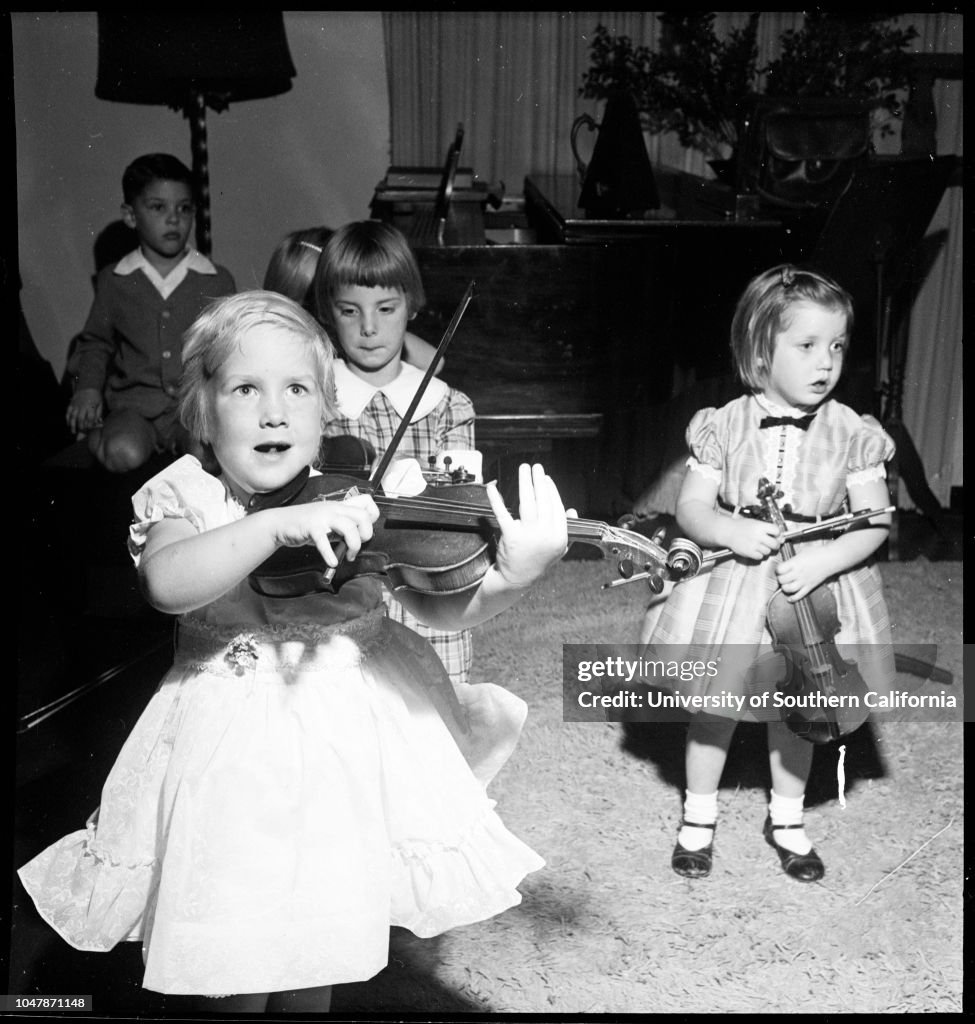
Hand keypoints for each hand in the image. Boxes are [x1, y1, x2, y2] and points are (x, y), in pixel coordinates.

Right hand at [66, 388, 103, 434]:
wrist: (87, 386)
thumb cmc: (96, 397)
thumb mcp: (101, 404)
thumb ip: (99, 414)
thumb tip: (98, 423)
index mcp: (91, 406)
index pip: (90, 418)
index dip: (90, 424)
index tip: (90, 428)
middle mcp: (83, 406)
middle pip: (81, 418)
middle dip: (81, 427)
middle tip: (82, 431)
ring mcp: (76, 405)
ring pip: (73, 417)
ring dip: (73, 425)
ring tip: (73, 432)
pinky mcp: (71, 404)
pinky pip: (68, 413)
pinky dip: (67, 419)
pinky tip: (68, 425)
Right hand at [268, 492, 378, 566]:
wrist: (280, 523)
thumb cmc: (307, 524)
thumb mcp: (329, 521)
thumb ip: (344, 526)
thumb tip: (359, 538)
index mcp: (340, 506)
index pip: (367, 501)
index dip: (372, 516)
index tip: (366, 530)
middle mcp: (334, 508)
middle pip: (363, 516)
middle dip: (366, 535)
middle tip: (358, 546)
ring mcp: (323, 516)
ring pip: (349, 527)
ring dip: (353, 546)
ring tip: (348, 556)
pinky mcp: (312, 527)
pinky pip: (324, 541)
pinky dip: (330, 554)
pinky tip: (332, 562)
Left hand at [487, 463, 568, 587]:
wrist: (517, 579)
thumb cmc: (538, 562)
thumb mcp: (559, 549)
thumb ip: (567, 529)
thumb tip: (572, 510)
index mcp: (560, 536)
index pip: (557, 507)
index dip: (551, 490)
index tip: (545, 478)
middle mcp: (546, 534)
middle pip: (543, 501)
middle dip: (539, 480)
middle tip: (536, 467)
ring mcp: (528, 534)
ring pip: (528, 502)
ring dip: (525, 482)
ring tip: (524, 469)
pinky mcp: (511, 536)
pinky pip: (503, 512)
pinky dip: (496, 499)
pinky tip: (493, 488)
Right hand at [727, 518, 782, 560]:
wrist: (728, 532)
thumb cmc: (741, 527)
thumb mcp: (755, 523)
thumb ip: (768, 528)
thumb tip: (781, 537)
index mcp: (760, 526)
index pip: (777, 531)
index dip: (778, 534)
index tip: (776, 535)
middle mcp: (758, 536)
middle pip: (775, 543)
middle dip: (775, 544)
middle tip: (772, 543)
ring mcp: (754, 545)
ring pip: (768, 551)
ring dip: (766, 550)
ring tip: (759, 545)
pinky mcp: (749, 552)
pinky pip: (760, 557)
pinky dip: (759, 555)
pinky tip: (755, 549)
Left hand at [775, 547, 831, 602]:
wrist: (831, 558)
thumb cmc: (818, 553)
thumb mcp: (802, 552)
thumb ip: (793, 559)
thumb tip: (786, 563)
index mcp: (795, 563)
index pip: (779, 570)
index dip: (777, 570)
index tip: (779, 569)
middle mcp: (798, 573)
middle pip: (782, 580)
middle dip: (780, 579)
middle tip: (782, 576)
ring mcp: (804, 581)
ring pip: (789, 589)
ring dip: (784, 588)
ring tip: (785, 584)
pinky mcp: (810, 586)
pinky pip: (800, 595)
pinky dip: (793, 598)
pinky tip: (789, 599)